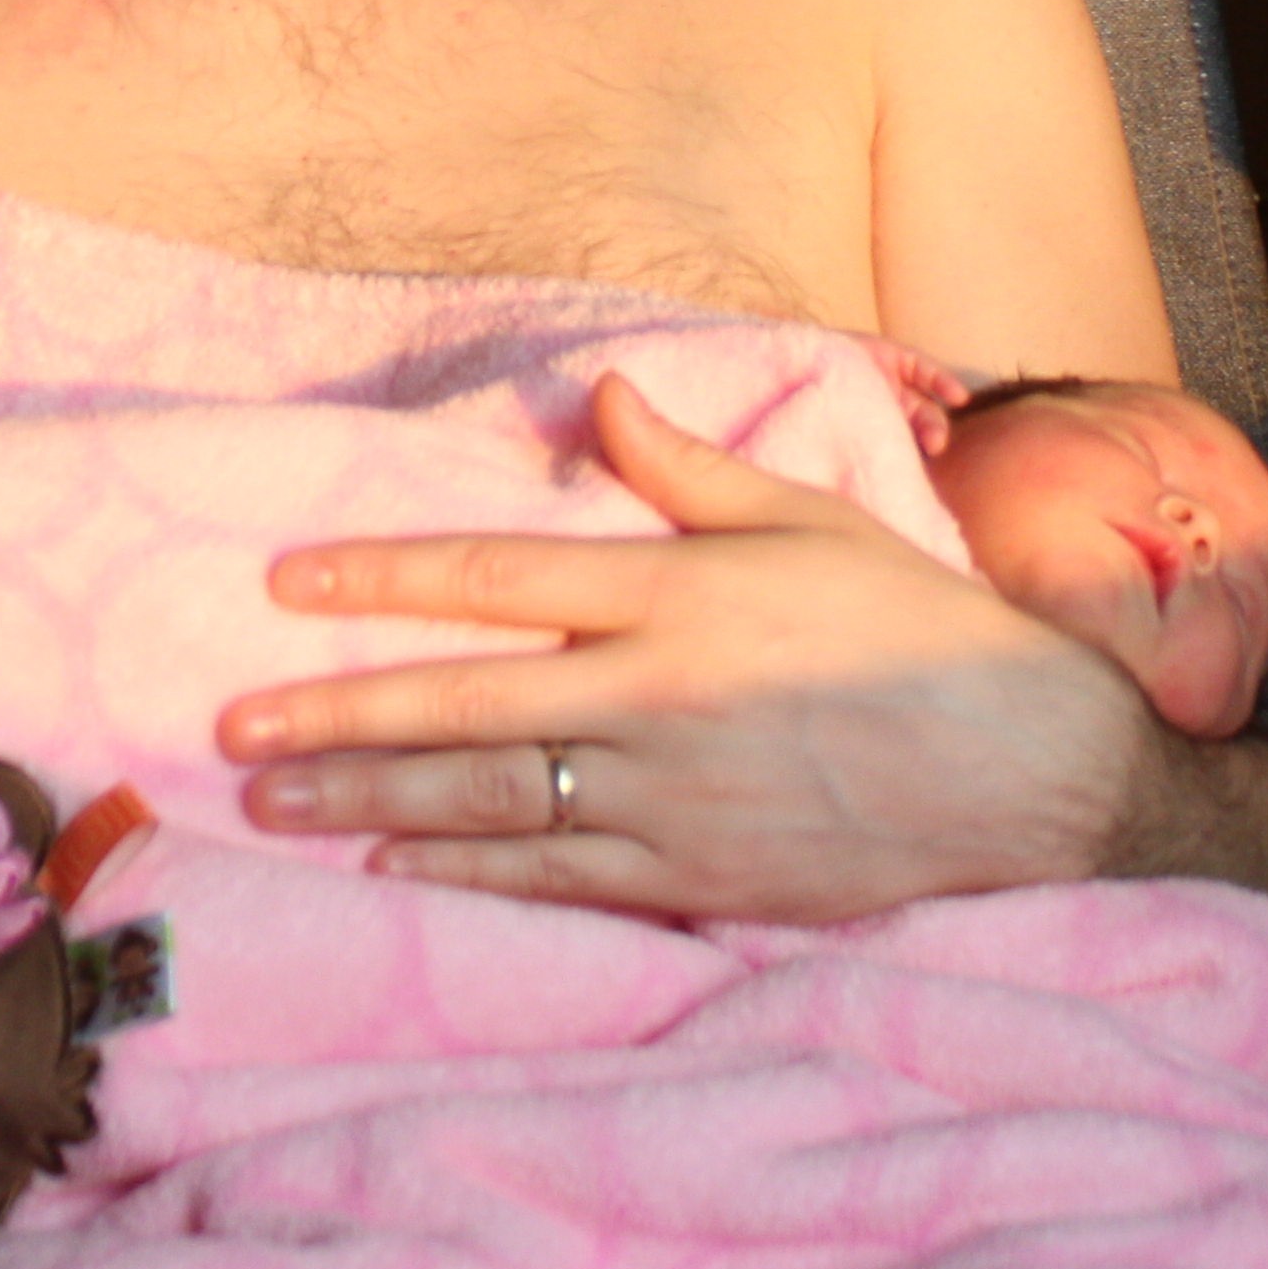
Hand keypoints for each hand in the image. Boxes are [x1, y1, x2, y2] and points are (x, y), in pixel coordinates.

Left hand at [214, 372, 1162, 921]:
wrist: (1035, 773)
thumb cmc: (921, 629)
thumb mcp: (812, 521)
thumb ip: (691, 468)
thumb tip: (599, 393)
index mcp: (679, 594)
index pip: (496, 576)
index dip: (383, 578)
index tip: (287, 583)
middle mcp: (657, 695)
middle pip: (461, 702)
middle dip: (335, 713)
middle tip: (232, 728)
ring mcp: (670, 796)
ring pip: (486, 799)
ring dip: (370, 797)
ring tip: (273, 802)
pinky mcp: (695, 874)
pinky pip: (551, 875)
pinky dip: (460, 873)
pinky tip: (387, 864)